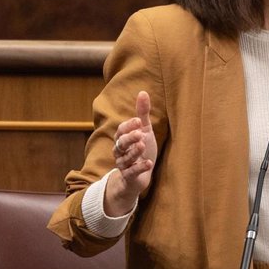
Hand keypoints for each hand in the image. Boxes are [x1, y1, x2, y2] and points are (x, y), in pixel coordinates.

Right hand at [105, 91, 157, 215]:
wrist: (140, 176)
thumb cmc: (142, 150)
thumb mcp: (144, 131)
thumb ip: (143, 113)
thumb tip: (142, 92)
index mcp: (122, 139)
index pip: (121, 130)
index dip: (129, 125)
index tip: (139, 121)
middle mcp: (120, 151)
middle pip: (120, 143)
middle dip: (129, 138)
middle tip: (140, 133)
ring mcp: (124, 165)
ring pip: (125, 158)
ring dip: (134, 152)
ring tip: (143, 145)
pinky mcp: (129, 177)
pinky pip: (131, 173)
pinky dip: (139, 168)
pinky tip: (148, 163)